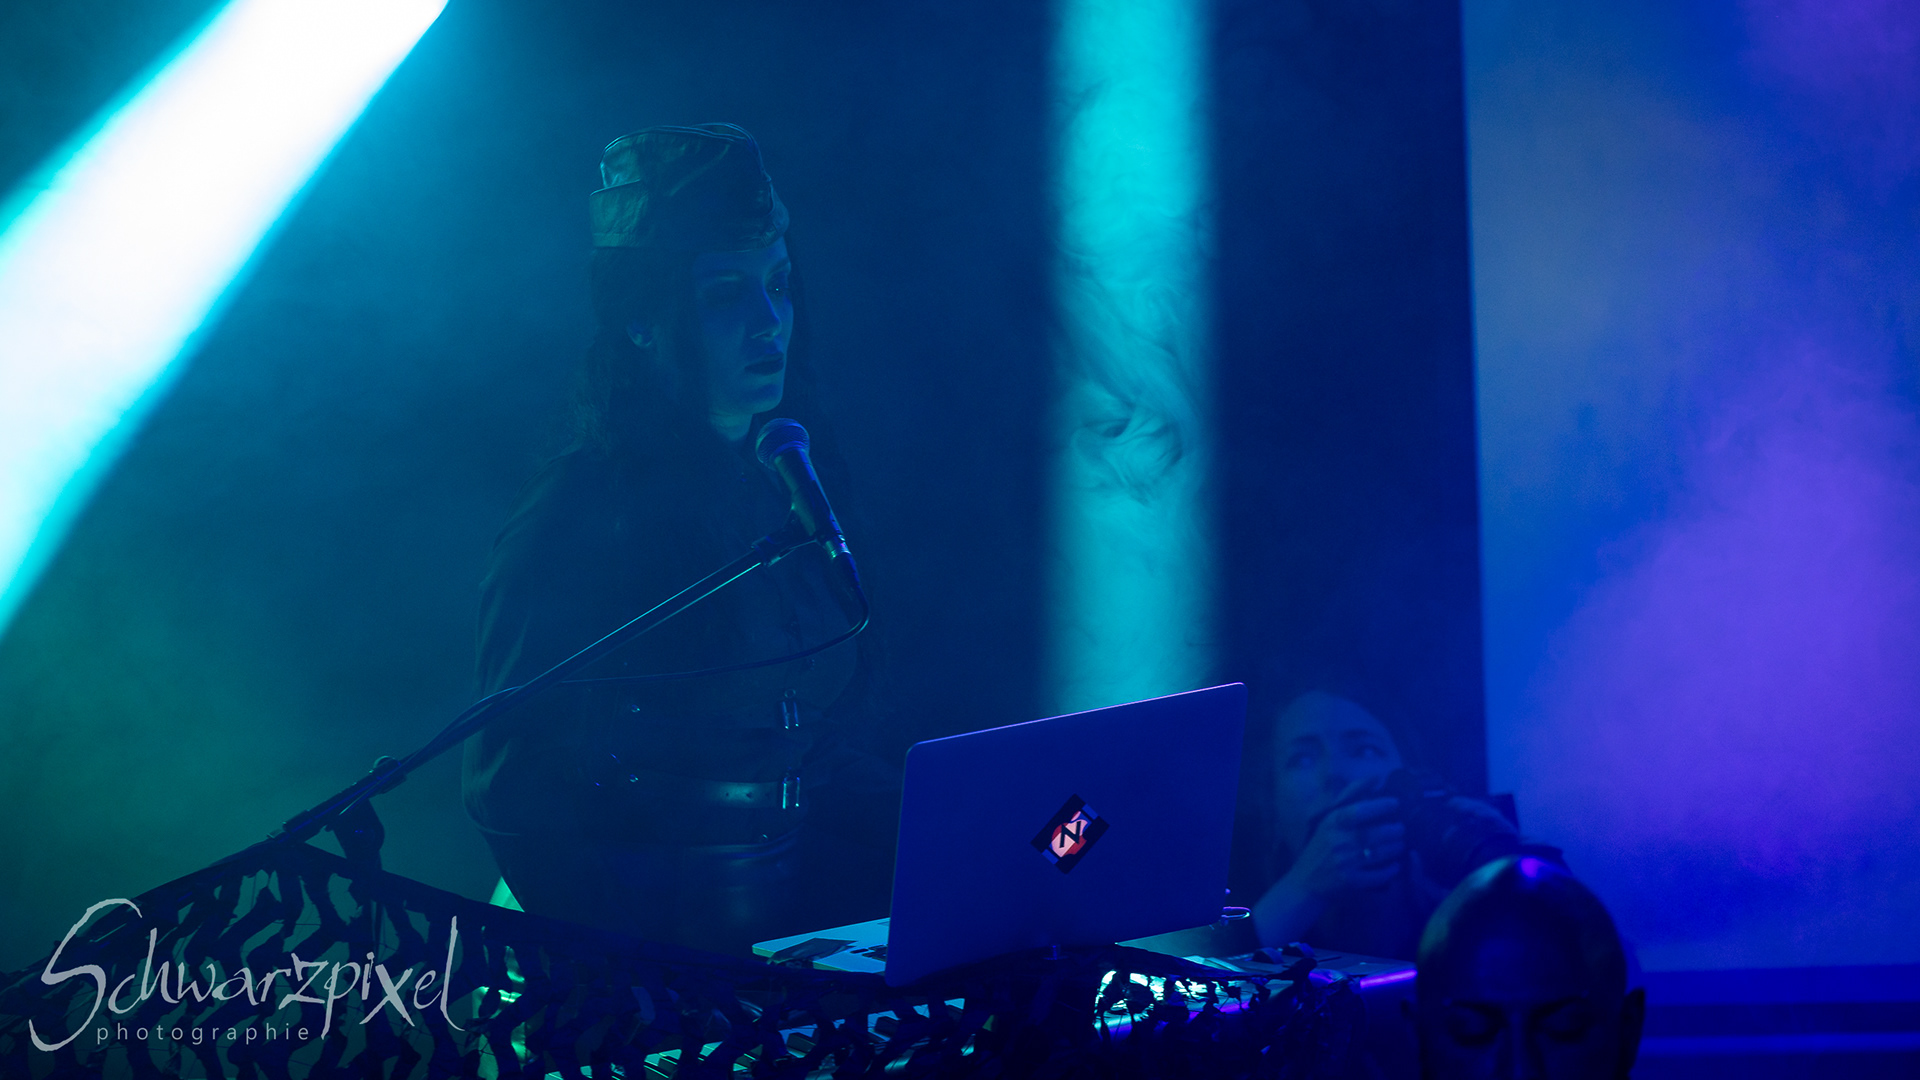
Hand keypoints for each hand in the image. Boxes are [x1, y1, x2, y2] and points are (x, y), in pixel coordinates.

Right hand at [1285, 784, 1405, 899]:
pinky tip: (1394, 866)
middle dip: (1394, 830)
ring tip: (1400, 845)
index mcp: (1332, 822)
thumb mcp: (1329, 818)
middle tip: (1401, 829)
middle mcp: (1338, 841)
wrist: (1305, 882)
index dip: (1380, 806)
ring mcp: (1344, 862)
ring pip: (1379, 853)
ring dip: (1395, 848)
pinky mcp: (1351, 881)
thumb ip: (1350, 796)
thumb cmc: (1320, 846)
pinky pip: (1378, 875)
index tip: (1395, 803)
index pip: (1358, 811)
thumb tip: (1375, 777)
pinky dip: (1390, 870)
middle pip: (1374, 834)